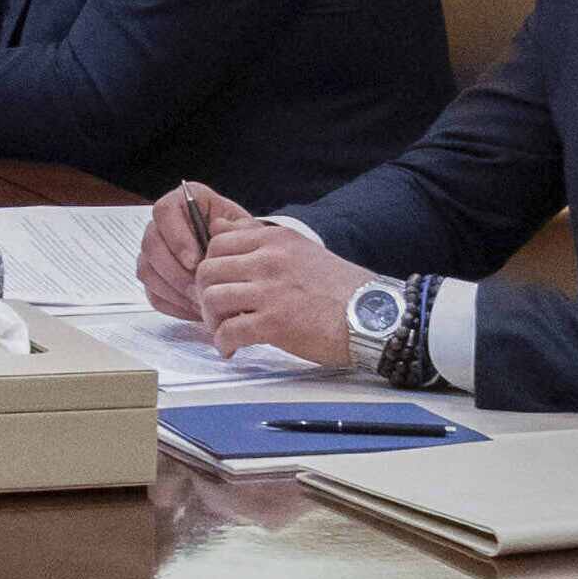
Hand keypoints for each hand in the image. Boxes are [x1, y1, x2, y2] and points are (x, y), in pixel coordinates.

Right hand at [135, 182, 239, 312]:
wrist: (244, 265)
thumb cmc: (245, 243)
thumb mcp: (248, 231)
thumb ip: (235, 229)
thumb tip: (216, 230)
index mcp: (184, 201)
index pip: (165, 211)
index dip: (176, 238)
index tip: (194, 260)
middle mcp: (164, 223)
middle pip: (151, 243)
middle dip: (175, 271)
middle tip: (198, 288)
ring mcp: (155, 251)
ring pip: (147, 270)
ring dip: (174, 290)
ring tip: (201, 300)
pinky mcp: (155, 276)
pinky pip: (153, 292)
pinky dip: (174, 303)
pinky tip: (195, 307)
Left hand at [183, 213, 368, 373]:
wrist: (374, 316)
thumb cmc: (340, 289)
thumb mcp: (301, 251)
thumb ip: (260, 241)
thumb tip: (219, 229)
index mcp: (276, 239)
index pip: (218, 242)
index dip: (209, 265)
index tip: (217, 283)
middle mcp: (269, 259)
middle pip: (207, 270)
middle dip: (204, 294)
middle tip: (216, 311)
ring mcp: (270, 291)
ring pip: (212, 299)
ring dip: (212, 320)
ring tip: (224, 331)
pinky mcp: (274, 323)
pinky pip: (229, 331)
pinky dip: (224, 343)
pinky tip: (232, 349)